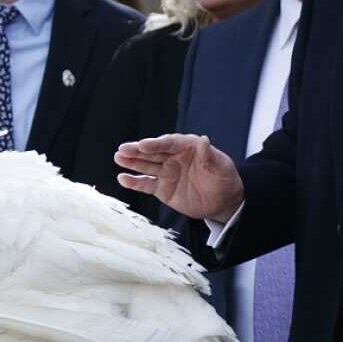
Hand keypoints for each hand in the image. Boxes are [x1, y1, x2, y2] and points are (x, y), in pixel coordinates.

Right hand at [115, 134, 243, 221]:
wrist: (223, 201)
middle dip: (137, 150)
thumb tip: (204, 140)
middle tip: (123, 148)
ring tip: (118, 157)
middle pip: (153, 152)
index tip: (143, 145)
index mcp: (187, 147)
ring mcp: (166, 173)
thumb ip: (210, 155)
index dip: (156, 143)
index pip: (169, 143)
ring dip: (132, 162)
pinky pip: (146, 184)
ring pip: (146, 166)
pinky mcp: (162, 188)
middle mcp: (173, 157)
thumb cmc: (224, 179)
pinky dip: (134, 182)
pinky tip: (122, 178)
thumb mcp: (222, 166)